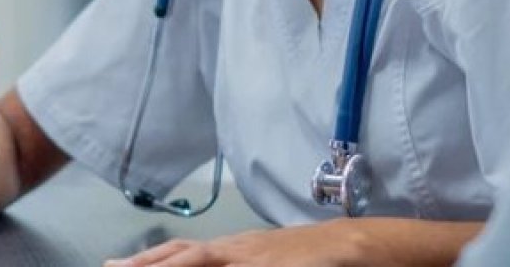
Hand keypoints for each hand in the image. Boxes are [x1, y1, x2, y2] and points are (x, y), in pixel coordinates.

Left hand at [104, 222, 364, 266]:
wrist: (364, 246)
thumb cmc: (317, 260)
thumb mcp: (273, 265)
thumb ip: (241, 265)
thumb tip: (206, 263)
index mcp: (238, 251)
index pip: (184, 255)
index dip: (149, 261)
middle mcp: (241, 250)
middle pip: (184, 255)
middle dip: (145, 265)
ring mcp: (258, 257)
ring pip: (203, 260)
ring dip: (169, 266)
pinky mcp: (274, 266)